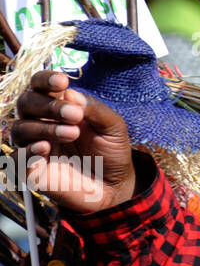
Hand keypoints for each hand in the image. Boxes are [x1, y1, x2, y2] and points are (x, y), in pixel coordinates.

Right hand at [11, 70, 136, 213]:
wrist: (114, 185)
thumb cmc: (111, 151)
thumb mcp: (113, 127)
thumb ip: (94, 109)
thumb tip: (70, 94)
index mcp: (60, 107)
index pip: (40, 86)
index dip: (45, 80)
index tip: (62, 82)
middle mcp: (42, 123)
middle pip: (26, 103)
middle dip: (47, 105)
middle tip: (74, 115)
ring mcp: (35, 146)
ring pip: (19, 128)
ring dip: (43, 127)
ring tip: (72, 133)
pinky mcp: (32, 170)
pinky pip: (17, 158)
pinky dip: (28, 151)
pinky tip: (45, 148)